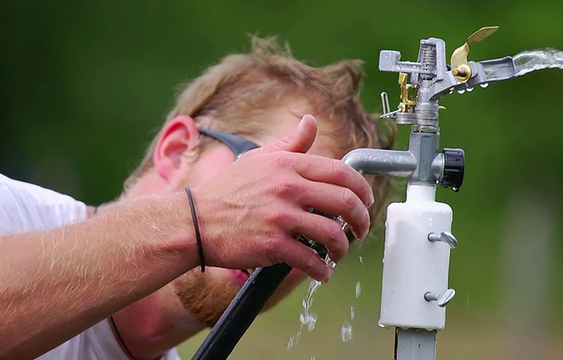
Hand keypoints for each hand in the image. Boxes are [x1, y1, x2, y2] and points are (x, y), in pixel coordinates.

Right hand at [192, 115, 373, 280]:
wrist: (195, 221)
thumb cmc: (227, 190)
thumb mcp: (259, 158)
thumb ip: (291, 143)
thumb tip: (310, 122)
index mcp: (288, 164)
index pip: (341, 171)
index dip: (362, 188)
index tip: (366, 200)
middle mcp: (288, 188)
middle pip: (345, 202)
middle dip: (361, 220)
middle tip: (360, 230)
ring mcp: (281, 217)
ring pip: (333, 234)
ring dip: (343, 248)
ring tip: (338, 254)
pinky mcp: (273, 244)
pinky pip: (310, 260)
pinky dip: (321, 270)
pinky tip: (321, 273)